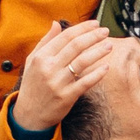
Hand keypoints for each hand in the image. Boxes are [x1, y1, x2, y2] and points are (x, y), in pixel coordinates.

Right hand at [12, 21, 126, 135]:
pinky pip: (85, 82)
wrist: (29, 115)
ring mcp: (58, 83)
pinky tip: (106, 67)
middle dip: (93, 37)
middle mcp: (49, 68)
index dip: (83, 28)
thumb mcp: (32, 61)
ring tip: (109, 46)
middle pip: (76, 46)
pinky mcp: (67, 97)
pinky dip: (97, 74)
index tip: (95, 24)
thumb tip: (56, 23)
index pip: (65, 37)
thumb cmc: (33, 85)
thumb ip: (45, 41)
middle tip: (106, 32)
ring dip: (98, 52)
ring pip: (82, 62)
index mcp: (41, 57)